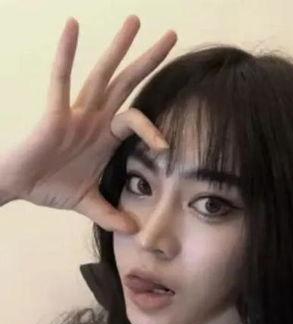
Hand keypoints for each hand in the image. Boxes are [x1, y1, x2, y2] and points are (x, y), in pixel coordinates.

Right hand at [0, 16, 176, 233]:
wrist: (21, 187)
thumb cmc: (53, 186)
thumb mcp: (90, 203)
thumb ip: (111, 214)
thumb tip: (132, 232)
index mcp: (106, 136)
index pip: (138, 120)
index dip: (154, 130)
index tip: (168, 149)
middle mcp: (96, 118)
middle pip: (127, 83)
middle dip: (148, 60)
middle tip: (170, 35)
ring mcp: (77, 112)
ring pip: (102, 75)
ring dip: (119, 49)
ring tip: (135, 21)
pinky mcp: (55, 113)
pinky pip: (61, 81)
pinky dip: (66, 55)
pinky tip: (72, 26)